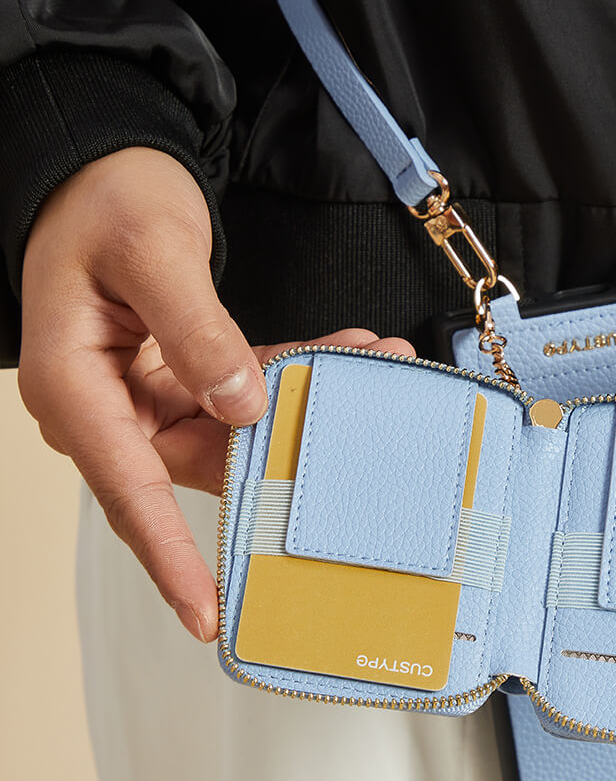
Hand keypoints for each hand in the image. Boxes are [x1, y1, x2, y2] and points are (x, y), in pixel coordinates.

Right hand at [19, 149, 413, 641]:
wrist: (102, 168)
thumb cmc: (105, 202)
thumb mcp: (152, 253)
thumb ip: (196, 328)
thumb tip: (242, 403)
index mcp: (73, 387)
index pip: (127, 489)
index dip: (172, 556)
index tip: (208, 612)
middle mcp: (106, 405)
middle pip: (201, 461)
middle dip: (288, 450)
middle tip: (369, 417)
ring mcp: (146, 395)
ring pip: (236, 429)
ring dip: (305, 400)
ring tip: (376, 365)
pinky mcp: (179, 378)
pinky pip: (242, 393)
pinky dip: (294, 374)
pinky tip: (348, 354)